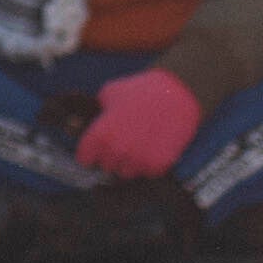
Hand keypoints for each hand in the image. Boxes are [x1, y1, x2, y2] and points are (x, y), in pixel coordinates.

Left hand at [77, 66, 202, 179]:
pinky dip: (149, 164)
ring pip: (126, 172)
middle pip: (106, 167)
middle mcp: (117, 150)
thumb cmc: (142, 89)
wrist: (178, 92)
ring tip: (138, 145)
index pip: (84, 159)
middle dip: (111, 156)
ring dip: (129, 162)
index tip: (96, 150)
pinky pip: (147, 173)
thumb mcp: (109, 93)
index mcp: (101, 135)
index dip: (90, 153)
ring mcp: (138, 159)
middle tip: (122, 143)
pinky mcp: (158, 164)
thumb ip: (97, 112)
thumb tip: (85, 120)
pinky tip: (153, 147)